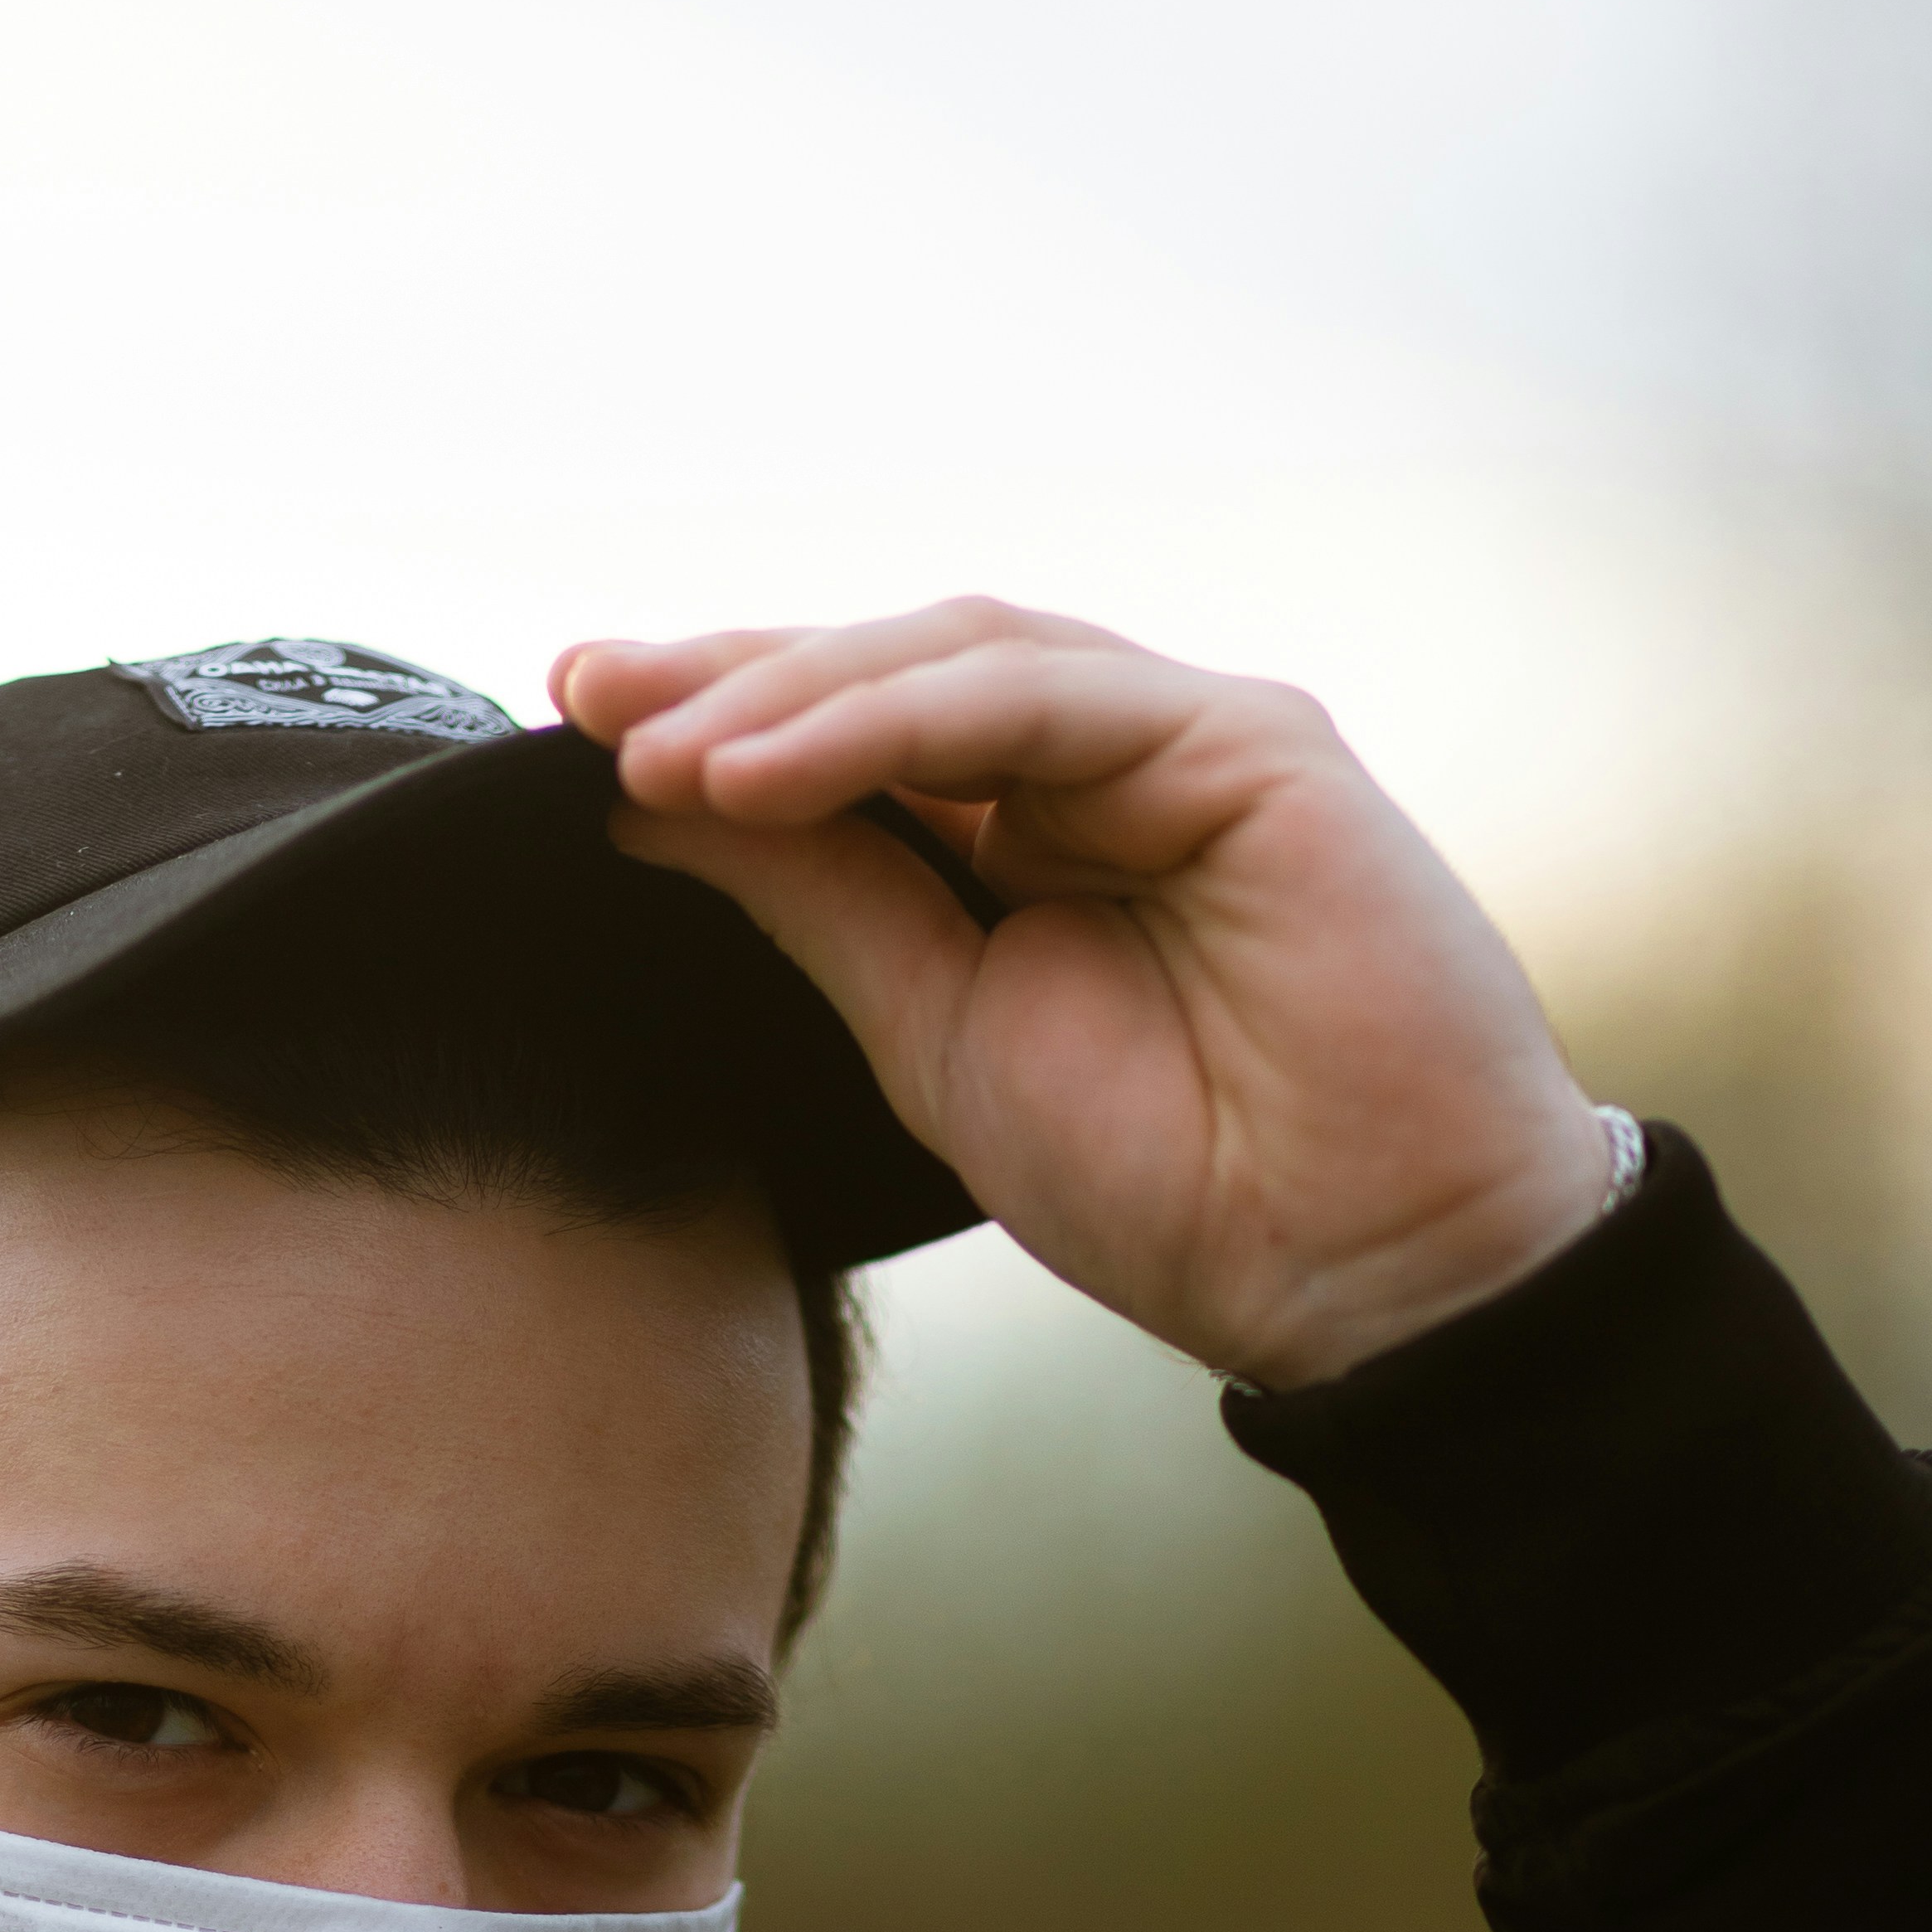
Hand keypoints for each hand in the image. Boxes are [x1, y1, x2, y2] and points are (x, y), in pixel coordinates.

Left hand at [554, 605, 1619, 1386]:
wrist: (1363, 1274)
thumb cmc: (1180, 1185)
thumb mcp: (937, 1038)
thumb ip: (821, 908)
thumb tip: (655, 808)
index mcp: (1034, 838)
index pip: (854, 740)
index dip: (717, 724)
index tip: (568, 738)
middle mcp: (1106, 768)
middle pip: (889, 670)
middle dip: (727, 677)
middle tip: (578, 695)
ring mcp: (1182, 742)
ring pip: (955, 657)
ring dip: (788, 696)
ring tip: (651, 750)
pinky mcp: (1252, 743)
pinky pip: (1039, 698)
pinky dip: (888, 724)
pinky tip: (764, 774)